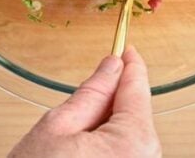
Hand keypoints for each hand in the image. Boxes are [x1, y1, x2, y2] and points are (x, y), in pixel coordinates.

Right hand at [8, 46, 161, 157]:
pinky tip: (82, 153)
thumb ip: (91, 92)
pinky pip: (127, 154)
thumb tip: (111, 66)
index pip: (137, 90)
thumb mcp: (57, 125)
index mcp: (132, 143)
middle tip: (77, 106)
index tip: (127, 48)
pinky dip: (108, 146)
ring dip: (107, 127)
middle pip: (136, 114)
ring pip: (131, 136)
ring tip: (70, 141)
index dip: (131, 65)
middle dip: (111, 102)